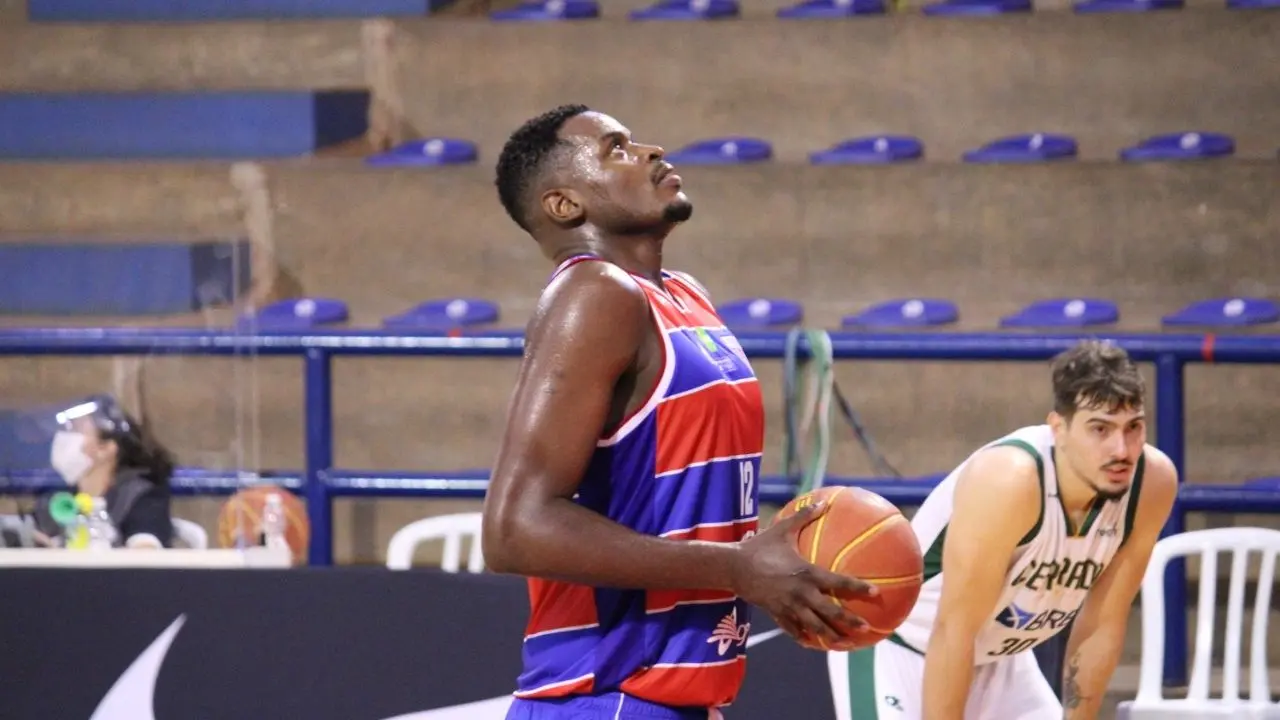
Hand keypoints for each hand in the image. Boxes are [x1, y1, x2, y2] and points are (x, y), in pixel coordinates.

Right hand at [730, 501, 876, 644]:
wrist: (732, 567)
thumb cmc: (758, 547)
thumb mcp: (782, 529)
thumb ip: (803, 516)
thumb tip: (822, 501)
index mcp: (806, 573)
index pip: (838, 583)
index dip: (857, 588)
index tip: (875, 592)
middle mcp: (801, 593)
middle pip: (830, 612)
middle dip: (849, 621)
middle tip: (866, 627)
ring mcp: (788, 607)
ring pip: (814, 626)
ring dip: (831, 636)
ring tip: (845, 644)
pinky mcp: (777, 614)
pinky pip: (793, 630)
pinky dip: (805, 638)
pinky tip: (814, 644)